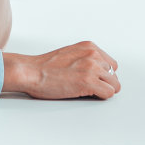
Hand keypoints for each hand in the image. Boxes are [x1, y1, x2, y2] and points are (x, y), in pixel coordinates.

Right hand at [2, 41, 119, 98]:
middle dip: (104, 83)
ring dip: (103, 90)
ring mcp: (91, 68)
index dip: (103, 75)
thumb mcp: (70, 53)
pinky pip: (108, 94)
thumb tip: (98, 71)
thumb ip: (86, 58)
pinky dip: (100, 97)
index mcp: (89, 46)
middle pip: (113, 75)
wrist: (31, 71)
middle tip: (89, 88)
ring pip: (114, 85)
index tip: (93, 80)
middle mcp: (93, 55)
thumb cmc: (45, 66)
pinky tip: (87, 95)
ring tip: (87, 92)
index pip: (111, 64)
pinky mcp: (88, 82)